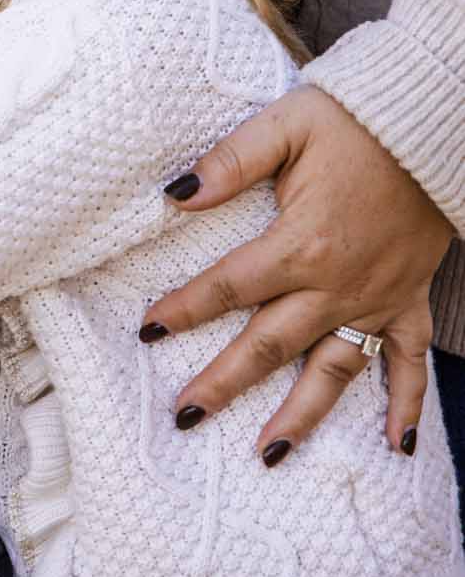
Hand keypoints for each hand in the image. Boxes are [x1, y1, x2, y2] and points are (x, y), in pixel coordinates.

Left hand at [140, 85, 450, 459]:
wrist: (428, 125)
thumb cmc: (352, 121)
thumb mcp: (284, 125)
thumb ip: (230, 162)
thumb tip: (175, 194)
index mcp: (300, 244)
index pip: (228, 287)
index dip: (185, 309)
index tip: (148, 329)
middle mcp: (337, 285)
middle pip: (271, 345)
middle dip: (225, 383)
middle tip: (185, 417)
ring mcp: (376, 299)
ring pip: (334, 370)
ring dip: (302, 416)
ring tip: (267, 455)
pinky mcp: (409, 300)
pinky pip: (410, 362)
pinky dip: (406, 404)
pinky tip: (398, 445)